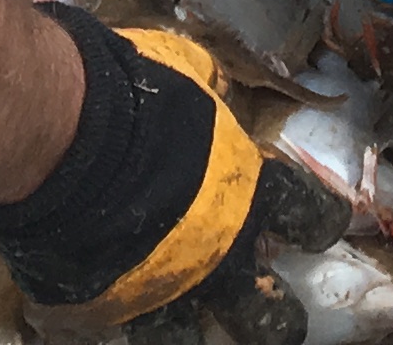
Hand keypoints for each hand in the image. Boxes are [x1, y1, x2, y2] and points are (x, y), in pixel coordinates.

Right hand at [0, 16, 347, 341]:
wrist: (67, 141)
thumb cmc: (136, 97)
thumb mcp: (185, 74)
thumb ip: (204, 93)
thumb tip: (210, 84)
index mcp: (247, 198)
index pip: (310, 218)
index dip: (321, 223)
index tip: (325, 227)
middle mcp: (217, 260)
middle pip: (270, 320)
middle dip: (275, 322)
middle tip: (271, 319)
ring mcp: (162, 294)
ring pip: (190, 343)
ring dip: (190, 335)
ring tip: (185, 331)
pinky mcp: (104, 307)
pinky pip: (118, 326)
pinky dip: (116, 314)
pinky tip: (109, 304)